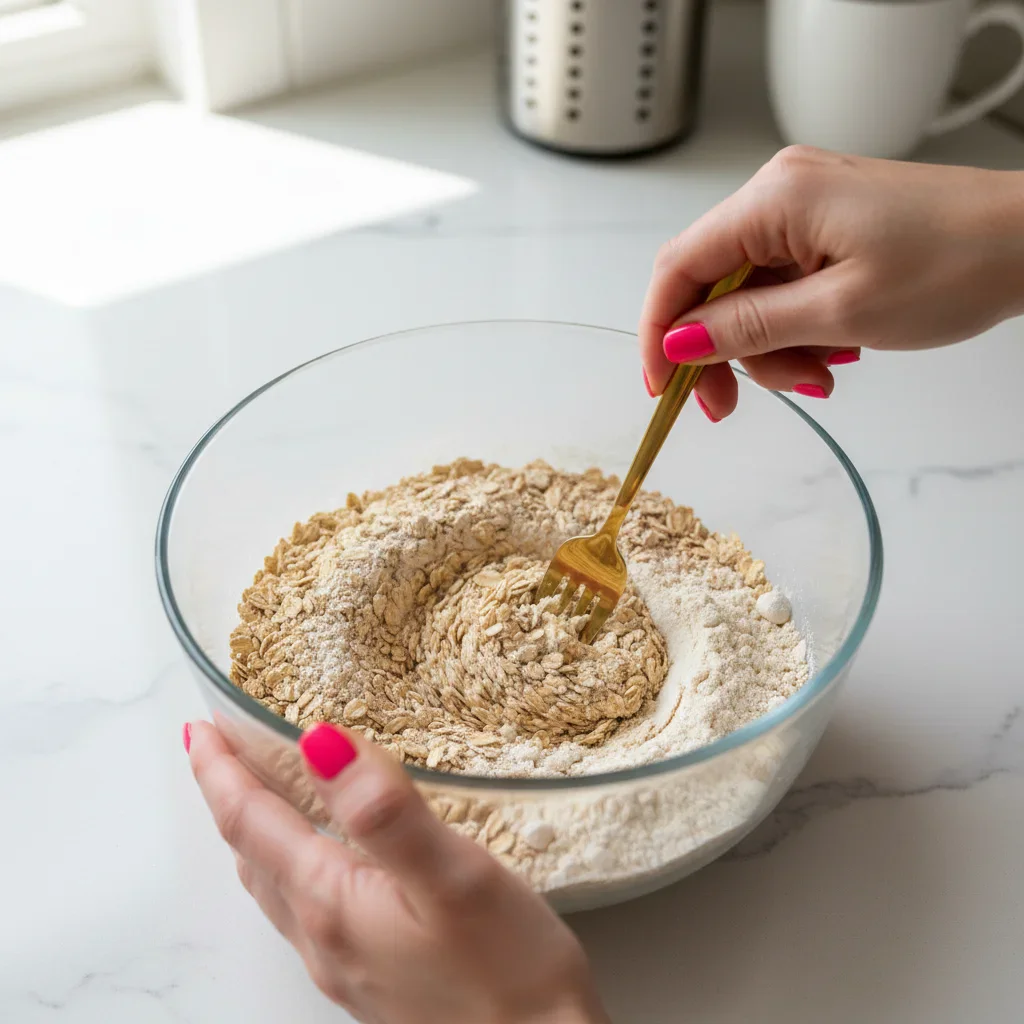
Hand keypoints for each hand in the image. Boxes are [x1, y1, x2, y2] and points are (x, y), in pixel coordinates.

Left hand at [186, 720, 608, 1023]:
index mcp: (332, 903)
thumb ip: (384, 810)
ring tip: (262, 790)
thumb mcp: (452, 876)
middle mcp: (324, 938)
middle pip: (252, 854)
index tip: (200, 728)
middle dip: (230, 796)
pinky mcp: (374, 975)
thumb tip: (321, 742)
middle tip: (223, 748)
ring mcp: (346, 963)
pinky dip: (294, 862)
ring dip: (258, 831)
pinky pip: (308, 907)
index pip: (251, 824)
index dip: (220, 771)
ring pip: (276, 884)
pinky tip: (327, 855)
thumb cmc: (508, 972)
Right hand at [640, 146, 1023, 418]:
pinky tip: (832, 350)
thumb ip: (746, 328)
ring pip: (745, 294)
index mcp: (774, 199)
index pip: (678, 267)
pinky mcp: (825, 227)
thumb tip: (675, 344)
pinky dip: (794, 328)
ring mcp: (803, 208)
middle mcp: (778, 193)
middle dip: (720, 350)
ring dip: (768, 347)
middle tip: (733, 404)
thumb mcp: (838, 312)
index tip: (662, 388)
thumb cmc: (955, 263)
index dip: (658, 333)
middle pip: (708, 285)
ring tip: (821, 374)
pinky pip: (781, 287)